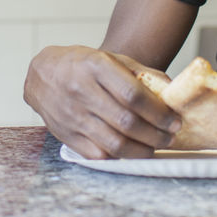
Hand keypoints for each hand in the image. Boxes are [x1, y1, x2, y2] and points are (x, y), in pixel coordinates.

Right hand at [23, 46, 180, 159]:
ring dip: (141, 150)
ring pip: (114, 143)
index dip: (158, 112)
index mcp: (95, 66)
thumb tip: (171, 92)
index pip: (133, 95)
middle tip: (170, 136)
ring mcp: (72, 115)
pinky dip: (119, 157)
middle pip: (126, 122)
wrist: (42, 74)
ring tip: (155, 146)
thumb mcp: (110, 59)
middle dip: (155, 134)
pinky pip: (98, 154)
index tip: (174, 121)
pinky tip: (131, 151)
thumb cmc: (81, 65)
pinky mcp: (66, 135)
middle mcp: (81, 91)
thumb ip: (141, 73)